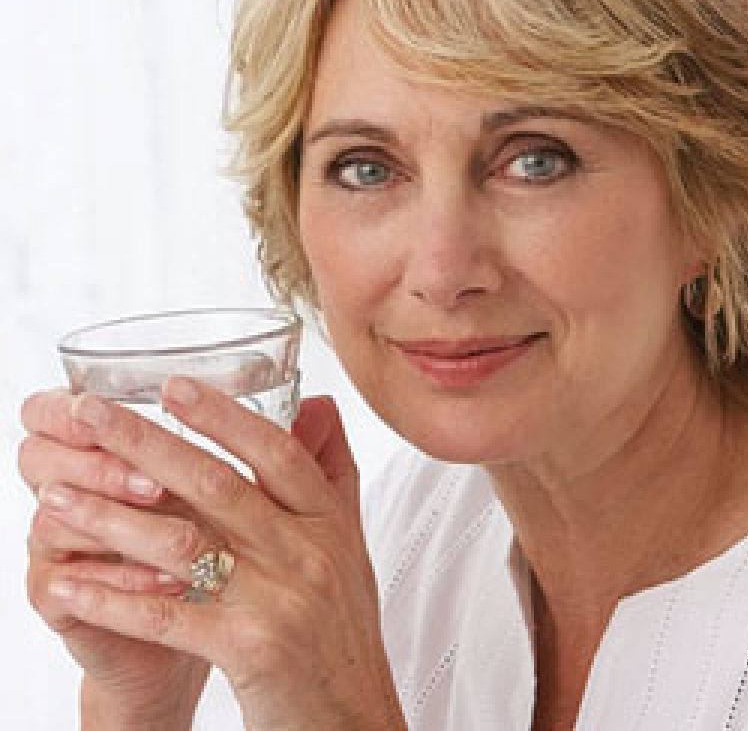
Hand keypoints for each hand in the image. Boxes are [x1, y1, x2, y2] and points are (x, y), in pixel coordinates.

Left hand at [35, 381, 405, 730]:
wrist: (353, 718)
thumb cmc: (340, 630)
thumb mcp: (347, 543)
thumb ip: (331, 471)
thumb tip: (318, 402)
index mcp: (330, 521)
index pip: (275, 452)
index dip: (222, 416)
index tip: (171, 386)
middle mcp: (310, 551)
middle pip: (219, 484)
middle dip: (146, 444)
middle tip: (91, 414)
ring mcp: (283, 599)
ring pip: (185, 543)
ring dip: (112, 517)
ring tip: (58, 496)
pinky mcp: (253, 649)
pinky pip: (168, 615)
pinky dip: (113, 597)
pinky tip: (71, 583)